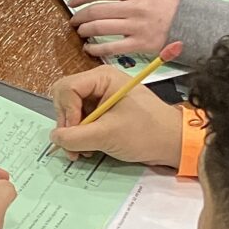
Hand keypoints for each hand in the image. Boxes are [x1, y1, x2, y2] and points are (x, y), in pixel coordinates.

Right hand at [49, 68, 184, 166]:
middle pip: (65, 99)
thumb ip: (75, 137)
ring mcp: (101, 98)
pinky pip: (81, 120)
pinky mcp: (104, 112)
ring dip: (73, 133)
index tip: (75, 133)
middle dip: (67, 123)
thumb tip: (54, 138)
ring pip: (71, 112)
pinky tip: (88, 148)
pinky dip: (80, 135)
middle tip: (75, 145)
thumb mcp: (107, 135)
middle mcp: (99, 83)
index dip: (66, 112)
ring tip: (82, 151)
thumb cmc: (145, 133)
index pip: (67, 88)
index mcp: (102, 78)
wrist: (173, 144)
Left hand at [66, 0, 180, 55]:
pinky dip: (96, 49)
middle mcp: (135, 7)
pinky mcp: (140, 44)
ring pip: (101, 28)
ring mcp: (137, 26)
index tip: (72, 2)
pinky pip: (112, 48)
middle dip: (79, 16)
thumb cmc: (170, 3)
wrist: (192, 22)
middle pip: (97, 10)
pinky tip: (90, 49)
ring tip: (81, 32)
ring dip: (85, 30)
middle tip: (74, 19)